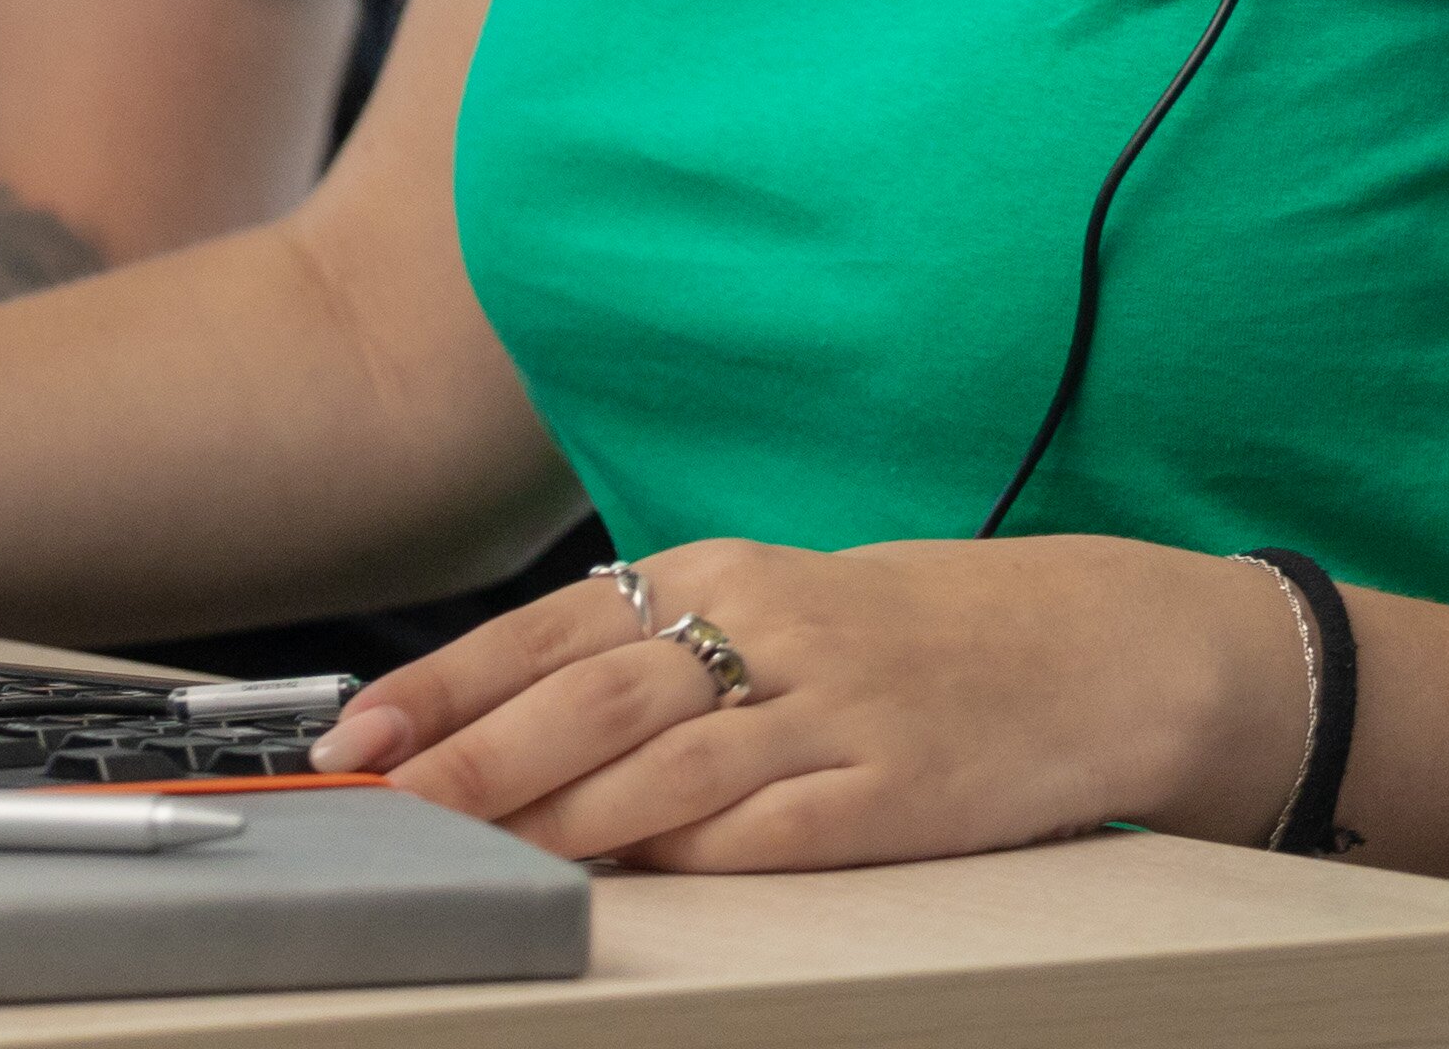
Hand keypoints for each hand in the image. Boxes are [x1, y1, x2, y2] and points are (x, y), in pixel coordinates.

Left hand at [315, 538, 1297, 871]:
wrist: (1088, 645)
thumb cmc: (908, 638)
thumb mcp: (772, 612)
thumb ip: (654, 658)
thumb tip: (506, 720)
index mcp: (718, 573)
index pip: (550, 628)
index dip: (448, 683)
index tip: (359, 732)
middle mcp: (764, 628)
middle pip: (590, 694)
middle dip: (474, 754)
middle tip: (382, 800)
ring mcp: (831, 709)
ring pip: (663, 762)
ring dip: (555, 813)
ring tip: (470, 854)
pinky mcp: (894, 787)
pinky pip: (771, 823)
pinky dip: (690, 850)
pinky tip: (627, 875)